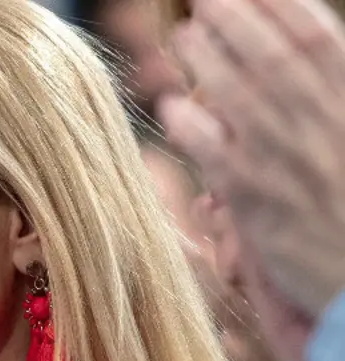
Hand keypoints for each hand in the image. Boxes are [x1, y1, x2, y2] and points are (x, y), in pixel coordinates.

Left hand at [161, 0, 344, 319]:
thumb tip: (307, 64)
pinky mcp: (256, 202)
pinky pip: (214, 152)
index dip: (279, 8)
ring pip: (238, 94)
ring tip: (185, 37)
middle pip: (271, 57)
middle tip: (205, 2)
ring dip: (207, 59)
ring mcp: (286, 161)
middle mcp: (322, 124)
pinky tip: (171, 105)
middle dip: (236, 20)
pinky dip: (190, 124)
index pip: (316, 39)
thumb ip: (336, 102)